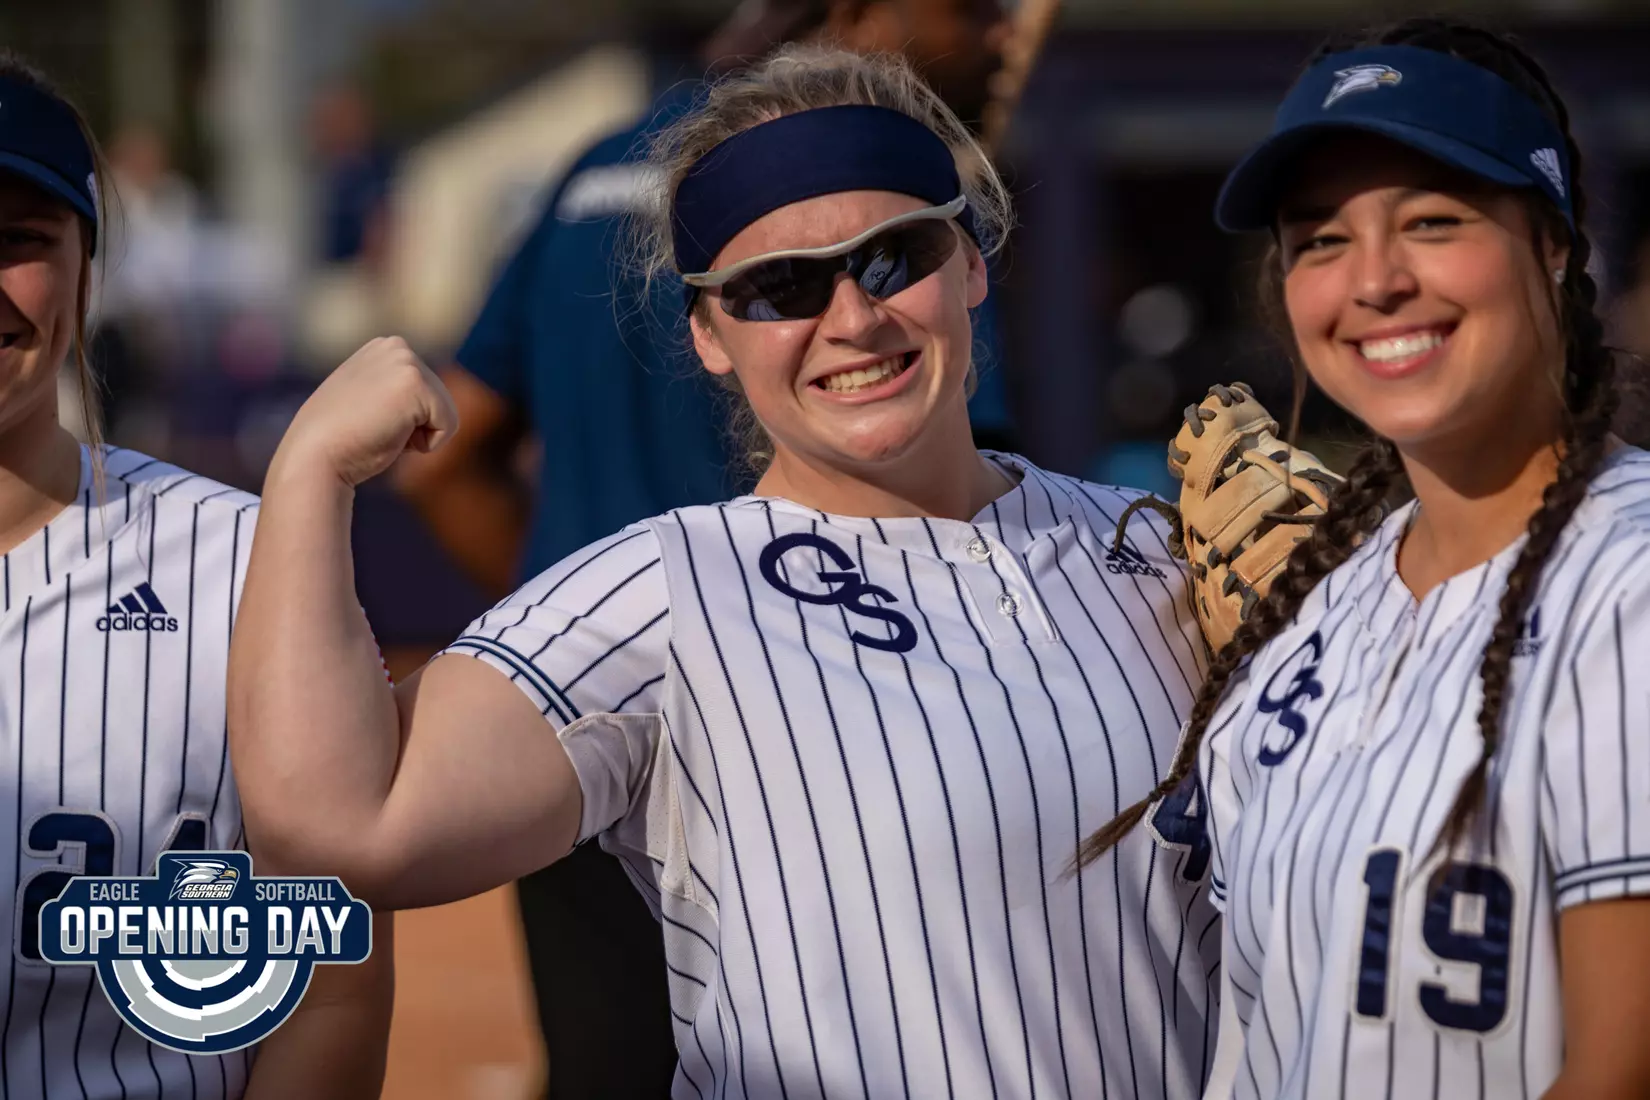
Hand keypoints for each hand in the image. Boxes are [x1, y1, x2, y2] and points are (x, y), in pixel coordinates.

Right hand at [273, 337, 458, 488]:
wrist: (314, 456)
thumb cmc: (339, 440)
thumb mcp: (367, 401)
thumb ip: (389, 390)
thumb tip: (410, 400)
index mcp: (385, 347)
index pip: (427, 393)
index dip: (405, 419)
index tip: (368, 419)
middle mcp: (396, 345)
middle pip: (440, 401)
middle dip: (414, 426)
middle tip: (374, 427)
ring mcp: (405, 361)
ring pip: (447, 414)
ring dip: (418, 435)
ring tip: (380, 430)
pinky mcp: (415, 383)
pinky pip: (449, 426)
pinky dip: (426, 444)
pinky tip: (390, 435)